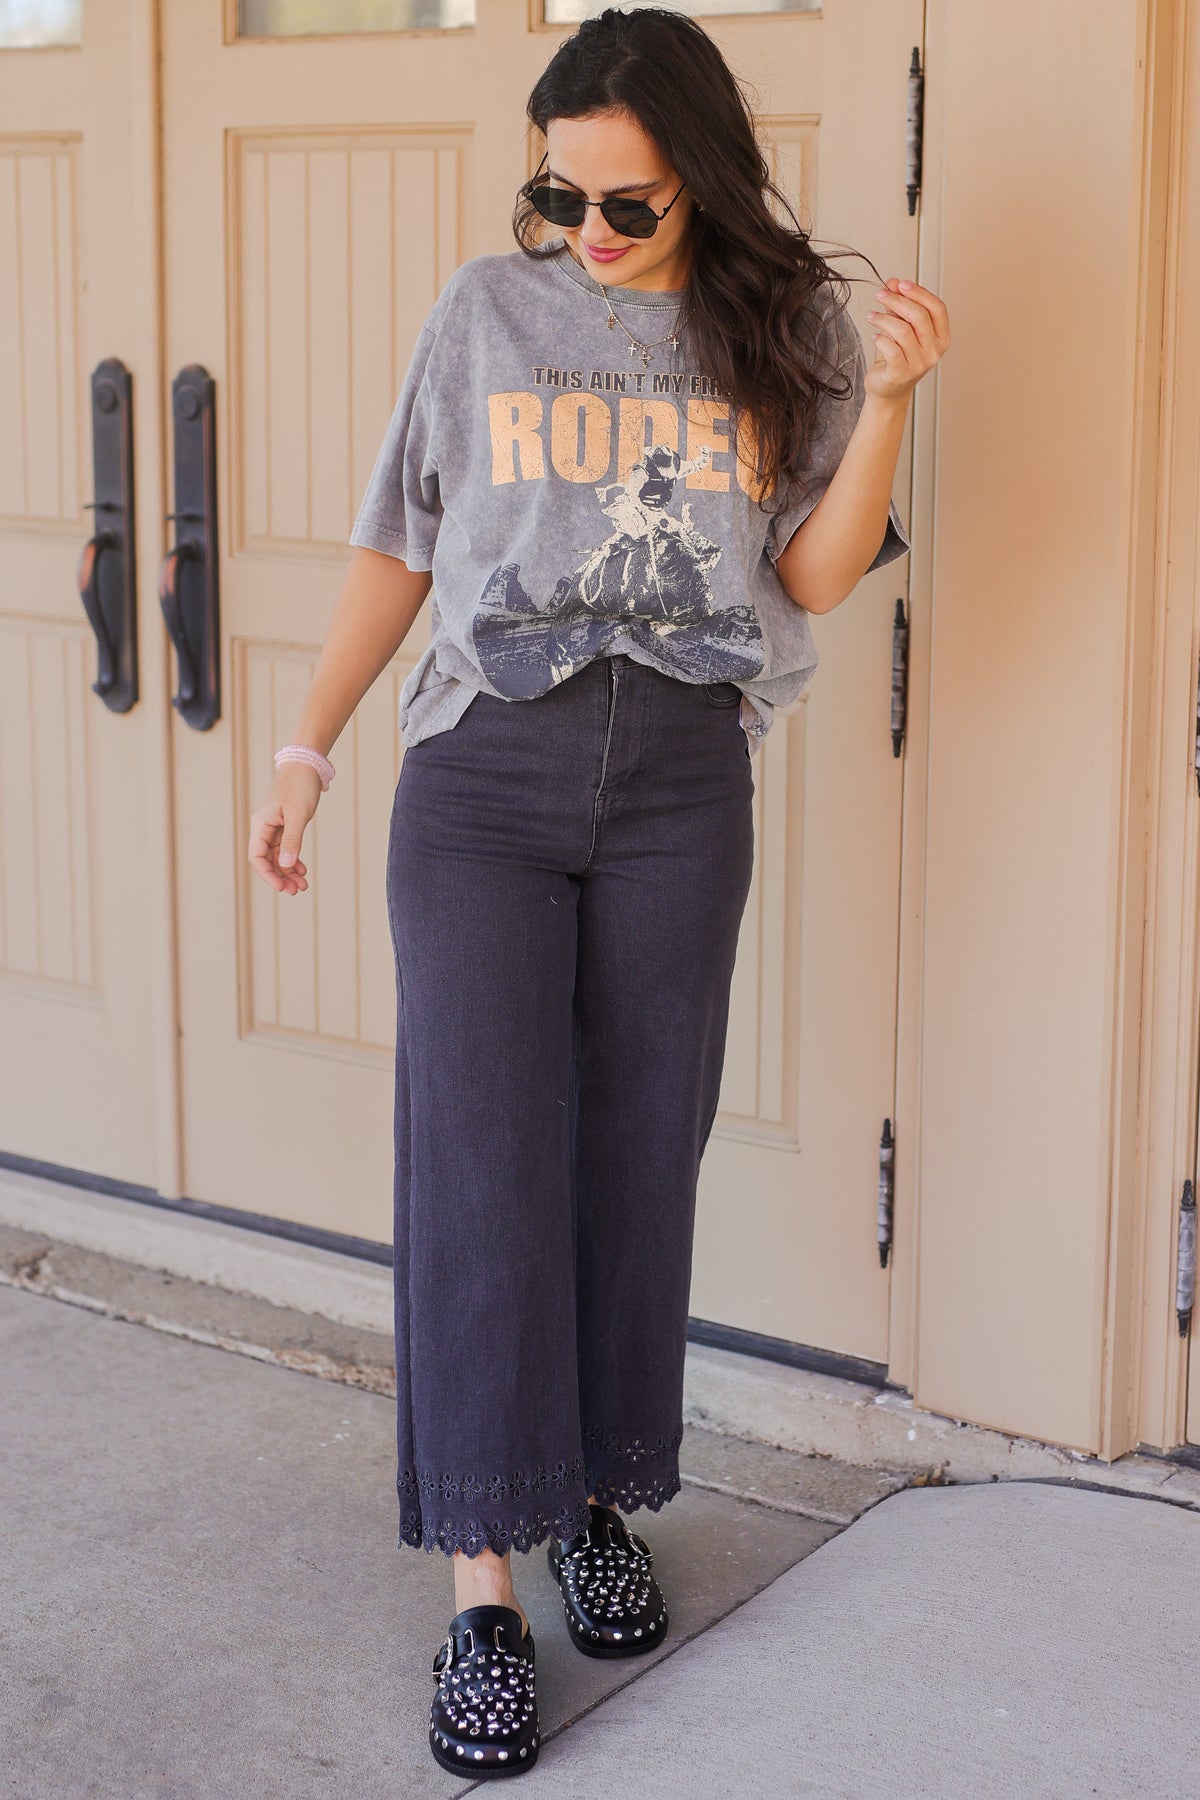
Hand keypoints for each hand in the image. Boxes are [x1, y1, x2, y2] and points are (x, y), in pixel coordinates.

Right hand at [247, 764, 320, 894]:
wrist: (305, 765)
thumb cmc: (300, 786)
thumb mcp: (298, 814)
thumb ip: (292, 840)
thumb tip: (285, 865)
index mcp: (261, 825)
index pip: (257, 857)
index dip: (267, 874)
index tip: (282, 887)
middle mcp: (263, 828)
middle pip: (266, 860)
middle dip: (280, 877)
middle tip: (297, 890)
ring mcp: (274, 828)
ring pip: (277, 857)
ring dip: (288, 872)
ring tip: (303, 885)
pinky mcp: (284, 826)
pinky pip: (285, 849)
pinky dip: (293, 860)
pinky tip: (303, 870)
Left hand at [864, 278, 950, 402]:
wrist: (888, 389)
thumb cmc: (897, 358)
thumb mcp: (901, 328)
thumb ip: (899, 306)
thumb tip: (893, 282)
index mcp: (941, 338)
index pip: (937, 308)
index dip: (919, 293)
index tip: (901, 284)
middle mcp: (934, 352)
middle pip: (919, 316)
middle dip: (897, 300)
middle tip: (880, 294)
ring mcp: (919, 364)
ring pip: (902, 330)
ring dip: (883, 318)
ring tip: (871, 315)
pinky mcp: (901, 374)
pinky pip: (890, 348)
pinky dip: (879, 337)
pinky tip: (874, 335)